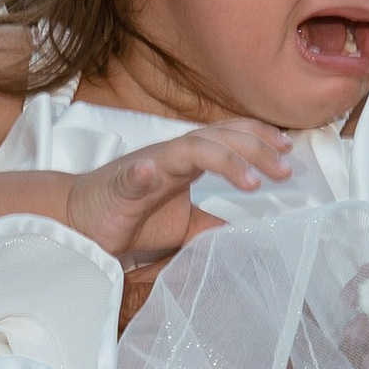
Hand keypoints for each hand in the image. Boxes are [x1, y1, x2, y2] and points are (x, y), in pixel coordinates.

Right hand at [66, 120, 290, 269]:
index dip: (260, 138)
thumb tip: (248, 232)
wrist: (80, 223)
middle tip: (285, 170)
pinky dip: (142, 174)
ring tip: (252, 180)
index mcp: (187, 161)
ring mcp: (146, 167)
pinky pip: (131, 176)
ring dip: (224, 159)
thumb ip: (212, 223)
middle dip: (256, 148)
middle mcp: (172, 156)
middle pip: (220, 136)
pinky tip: (151, 174)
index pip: (229, 136)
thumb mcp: (183, 226)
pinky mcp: (119, 185)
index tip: (288, 152)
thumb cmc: (130, 219)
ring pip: (190, 148)